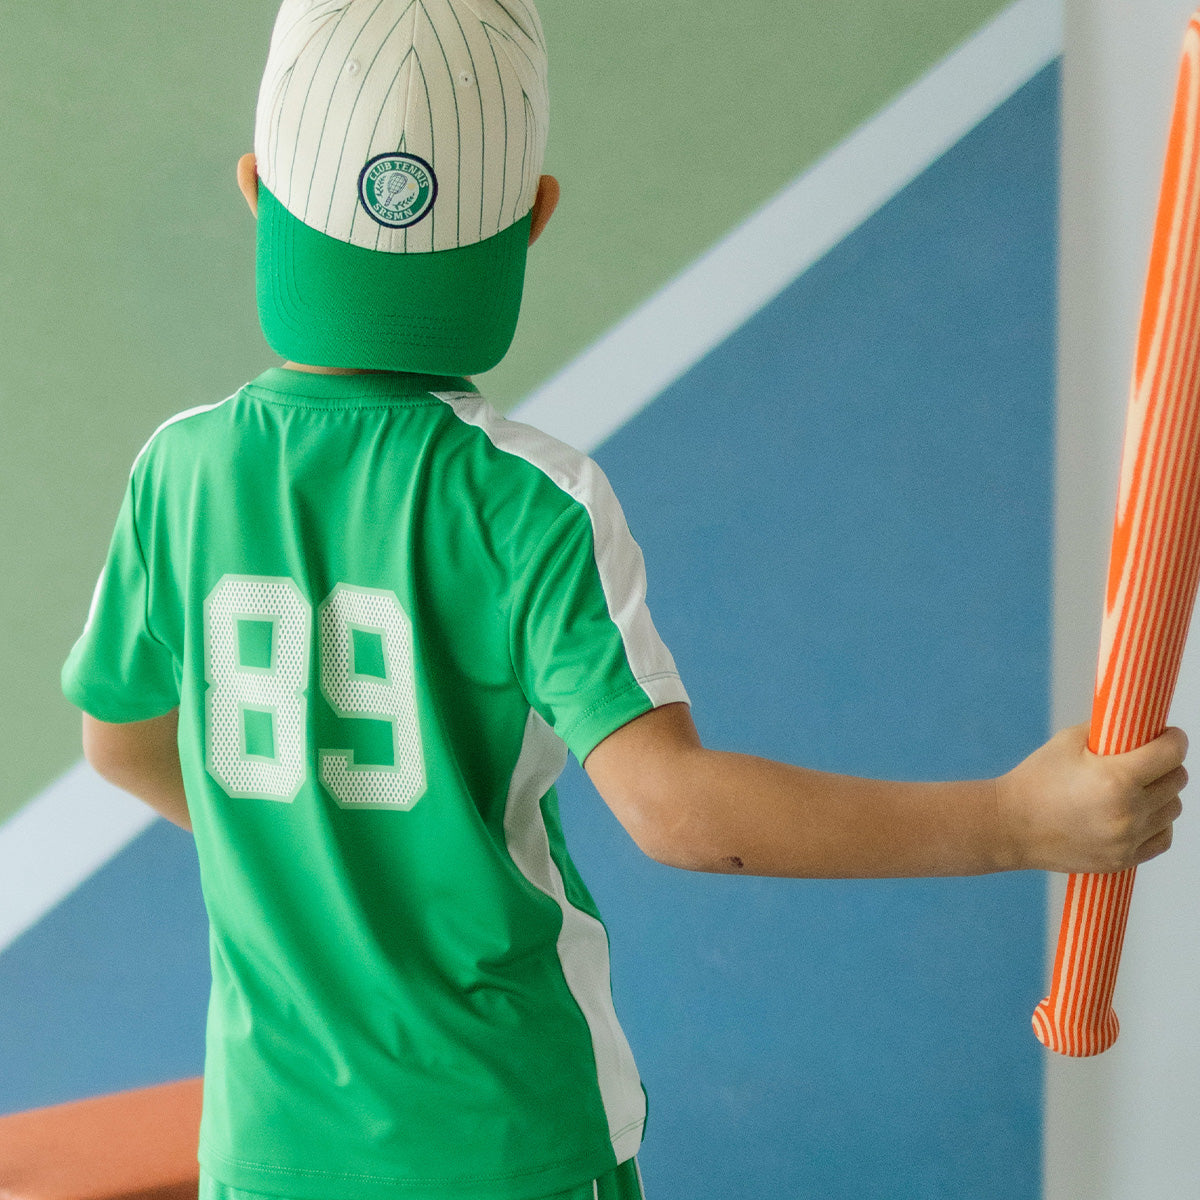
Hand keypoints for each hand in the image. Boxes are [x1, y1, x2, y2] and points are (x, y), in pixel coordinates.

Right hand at [996, 724, 1187, 872]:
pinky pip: (1164, 837)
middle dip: (1166, 764)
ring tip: (1137, 788)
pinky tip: (1137, 812)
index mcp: (1116, 778)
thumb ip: (1108, 731)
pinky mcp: (1124, 859)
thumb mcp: (1068, 741)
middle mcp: (1129, 811)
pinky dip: (1158, 823)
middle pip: (1177, 780)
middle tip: (1146, 759)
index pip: (1171, 753)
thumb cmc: (1035, 780)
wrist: (1010, 825)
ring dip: (1162, 794)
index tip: (1167, 735)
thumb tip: (1139, 725)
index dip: (1173, 738)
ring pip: (1173, 809)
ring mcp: (1128, 839)